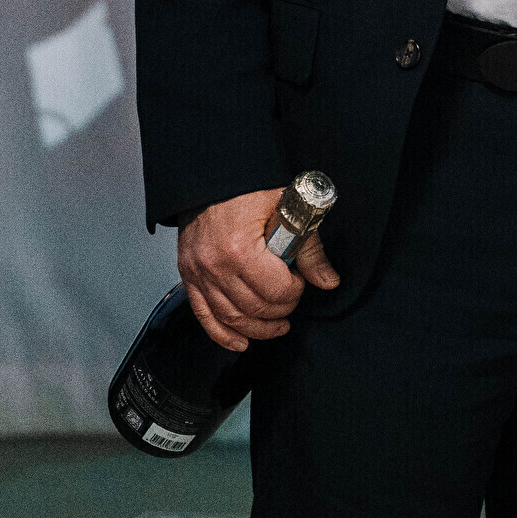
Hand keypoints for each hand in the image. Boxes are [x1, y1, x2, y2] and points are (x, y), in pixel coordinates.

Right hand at [175, 185, 338, 352]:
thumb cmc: (247, 187)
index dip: (295, 291)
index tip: (299, 281)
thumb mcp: (285, 209)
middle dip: (280, 311)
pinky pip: (204, 315)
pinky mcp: (187, 274)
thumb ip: (309, 249)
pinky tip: (240, 341)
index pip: (276, 291)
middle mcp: (215, 264)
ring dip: (257, 329)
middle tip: (291, 301)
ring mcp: (198, 272)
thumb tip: (328, 281)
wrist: (210, 176)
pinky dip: (222, 334)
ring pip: (231, 318)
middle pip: (255, 309)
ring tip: (276, 327)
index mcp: (240, 248)